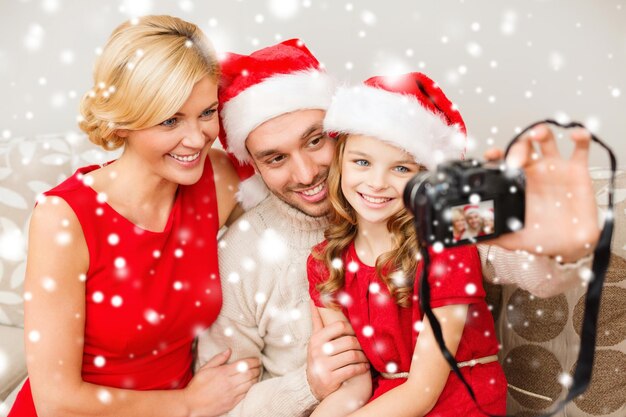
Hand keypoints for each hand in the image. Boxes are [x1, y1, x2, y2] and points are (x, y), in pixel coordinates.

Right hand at [184, 349, 260, 416]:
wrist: (191, 404)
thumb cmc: (197, 385)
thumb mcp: (205, 368)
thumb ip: (218, 359)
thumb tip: (229, 350)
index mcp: (223, 372)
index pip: (244, 364)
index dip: (253, 361)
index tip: (257, 360)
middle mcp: (229, 383)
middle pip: (250, 374)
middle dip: (257, 369)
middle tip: (259, 366)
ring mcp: (231, 394)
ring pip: (250, 385)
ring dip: (256, 379)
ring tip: (257, 375)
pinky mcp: (231, 403)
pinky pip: (245, 395)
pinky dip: (251, 389)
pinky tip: (251, 385)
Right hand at [306, 301, 369, 400]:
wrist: (313, 385)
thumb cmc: (318, 357)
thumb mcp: (315, 340)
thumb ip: (317, 322)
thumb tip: (313, 300)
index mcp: (315, 339)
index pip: (340, 326)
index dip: (353, 329)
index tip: (357, 333)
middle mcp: (317, 351)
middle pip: (349, 341)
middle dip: (361, 344)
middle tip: (366, 347)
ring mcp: (323, 366)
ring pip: (352, 356)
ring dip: (363, 357)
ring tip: (366, 357)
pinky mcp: (330, 379)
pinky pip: (352, 370)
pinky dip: (361, 368)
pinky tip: (364, 367)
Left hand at [484, 124, 600, 262]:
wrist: (571, 247)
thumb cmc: (544, 238)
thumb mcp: (513, 238)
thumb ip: (493, 236)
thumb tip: (470, 239)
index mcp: (519, 183)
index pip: (503, 161)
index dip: (495, 155)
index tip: (491, 156)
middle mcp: (535, 171)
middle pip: (522, 147)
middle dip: (516, 146)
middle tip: (513, 160)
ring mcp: (555, 169)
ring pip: (546, 141)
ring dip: (540, 132)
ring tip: (536, 135)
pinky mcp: (577, 171)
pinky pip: (581, 148)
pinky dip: (580, 137)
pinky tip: (574, 135)